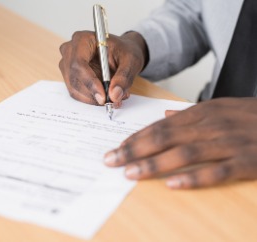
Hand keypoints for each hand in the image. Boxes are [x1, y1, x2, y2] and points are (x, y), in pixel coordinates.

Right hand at [59, 31, 147, 106]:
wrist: (121, 53)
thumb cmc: (124, 51)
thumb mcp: (131, 61)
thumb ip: (124, 77)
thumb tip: (114, 95)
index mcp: (82, 40)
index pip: (78, 64)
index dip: (90, 82)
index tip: (103, 97)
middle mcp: (70, 51)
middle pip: (74, 79)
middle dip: (93, 94)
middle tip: (112, 101)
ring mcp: (67, 65)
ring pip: (75, 89)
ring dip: (94, 98)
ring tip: (114, 96)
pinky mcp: (70, 77)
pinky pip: (77, 93)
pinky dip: (92, 98)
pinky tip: (106, 94)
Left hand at [104, 98, 256, 188]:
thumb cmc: (249, 116)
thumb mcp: (219, 107)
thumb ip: (189, 113)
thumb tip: (165, 114)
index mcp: (201, 113)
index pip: (160, 125)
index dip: (136, 137)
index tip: (116, 148)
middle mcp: (209, 126)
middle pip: (164, 138)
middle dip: (134, 150)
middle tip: (111, 160)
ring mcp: (227, 144)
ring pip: (183, 154)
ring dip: (154, 164)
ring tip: (131, 173)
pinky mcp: (245, 162)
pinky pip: (215, 172)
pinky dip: (193, 178)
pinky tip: (172, 185)